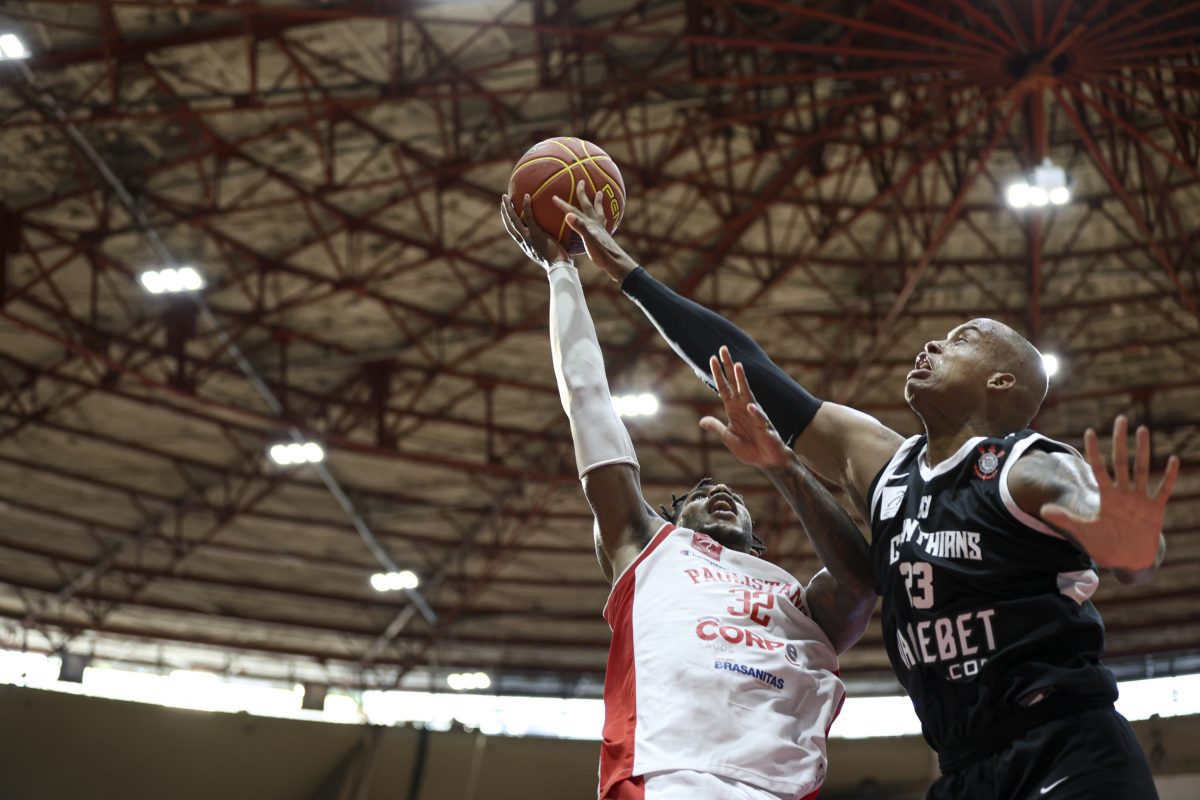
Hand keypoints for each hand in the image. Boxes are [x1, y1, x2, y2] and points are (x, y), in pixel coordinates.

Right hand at [500, 193, 569, 271]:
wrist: (558, 267)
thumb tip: (553, 236)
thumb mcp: (547, 252)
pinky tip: (527, 196)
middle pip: (510, 224)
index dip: (508, 222)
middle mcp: (523, 242)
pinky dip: (527, 206)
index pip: (513, 232)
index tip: (506, 213)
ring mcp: (528, 238)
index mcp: (525, 246)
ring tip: (506, 196)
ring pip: (514, 220)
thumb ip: (546, 244)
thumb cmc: (558, 261)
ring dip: (509, 207)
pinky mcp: (535, 234)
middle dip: (505, 212)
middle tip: (503, 200)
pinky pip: (529, 218)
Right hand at [552, 181, 638, 282]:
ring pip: (598, 211)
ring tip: (599, 193)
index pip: (573, 211)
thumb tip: (568, 214)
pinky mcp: (605, 236)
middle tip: (581, 181)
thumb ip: (579, 227)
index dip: (563, 204)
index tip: (554, 197)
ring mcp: (601, 229)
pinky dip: (601, 216)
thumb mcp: (588, 240)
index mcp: (589, 224)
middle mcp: (595, 224)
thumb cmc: (601, 253)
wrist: (616, 263)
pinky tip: (601, 219)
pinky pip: (602, 222)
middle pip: (588, 205)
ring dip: (597, 202)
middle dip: (582, 194)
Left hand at [698, 345, 790, 468]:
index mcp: (733, 409)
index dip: (718, 374)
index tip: (712, 358)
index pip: (724, 388)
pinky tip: (750, 406)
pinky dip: (755, 413)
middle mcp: (744, 407)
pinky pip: (759, 418)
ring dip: (743, 381)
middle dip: (729, 366)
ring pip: (748, 394)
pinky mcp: (765, 427)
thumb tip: (701, 420)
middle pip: (735, 383)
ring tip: (738, 366)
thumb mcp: (728, 438)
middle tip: (723, 349)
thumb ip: (717, 428)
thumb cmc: (750, 449)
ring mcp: (755, 415)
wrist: (768, 461)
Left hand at [1041, 415, 1179, 573]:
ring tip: (1143, 429)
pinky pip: (1164, 490)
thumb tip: (1042, 510)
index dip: (1094, 451)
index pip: (1099, 469)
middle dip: (1120, 441)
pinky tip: (1174, 459)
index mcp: (1107, 497)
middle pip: (1121, 462)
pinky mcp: (1155, 510)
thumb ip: (1066, 520)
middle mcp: (1123, 493)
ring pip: (1142, 470)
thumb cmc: (1106, 544)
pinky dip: (1169, 476)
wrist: (1129, 559)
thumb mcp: (1084, 532)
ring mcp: (1140, 500)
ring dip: (1143, 451)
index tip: (1089, 431)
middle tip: (1120, 418)